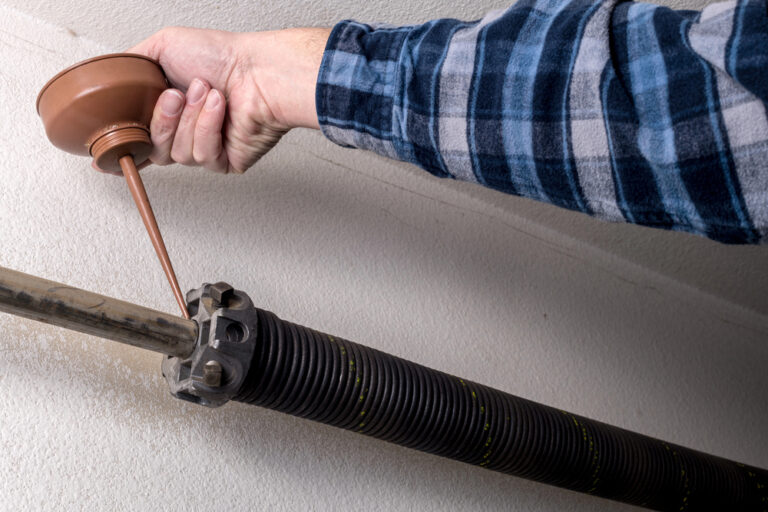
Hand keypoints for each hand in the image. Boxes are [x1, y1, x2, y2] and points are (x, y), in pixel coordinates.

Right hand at [100, 26, 328, 174]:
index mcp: (171, 111)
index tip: (107, 150)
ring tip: (207, 91)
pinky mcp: (227, 162)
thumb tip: (111, 81)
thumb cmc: (222, 55)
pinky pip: (203, 156)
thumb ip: (132, 66)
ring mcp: (208, 149)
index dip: (127, 145)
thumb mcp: (162, 46)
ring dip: (190, 119)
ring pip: (177, 154)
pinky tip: (220, 106)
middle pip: (154, 151)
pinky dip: (208, 127)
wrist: (258, 69)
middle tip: (176, 94)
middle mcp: (188, 132)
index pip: (142, 139)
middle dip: (163, 121)